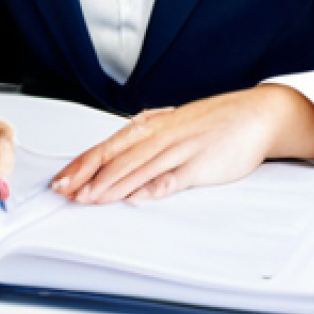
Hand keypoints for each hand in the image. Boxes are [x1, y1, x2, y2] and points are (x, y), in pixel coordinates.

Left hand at [51, 85, 313, 205]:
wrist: (253, 115)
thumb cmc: (209, 124)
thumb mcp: (170, 130)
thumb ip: (145, 149)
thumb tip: (117, 167)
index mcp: (148, 126)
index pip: (106, 147)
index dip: (81, 165)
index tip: (61, 179)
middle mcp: (158, 135)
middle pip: (115, 157)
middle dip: (86, 176)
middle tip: (64, 191)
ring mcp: (178, 149)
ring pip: (137, 168)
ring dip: (110, 185)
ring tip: (89, 198)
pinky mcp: (199, 164)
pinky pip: (172, 177)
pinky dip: (153, 187)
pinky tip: (136, 197)